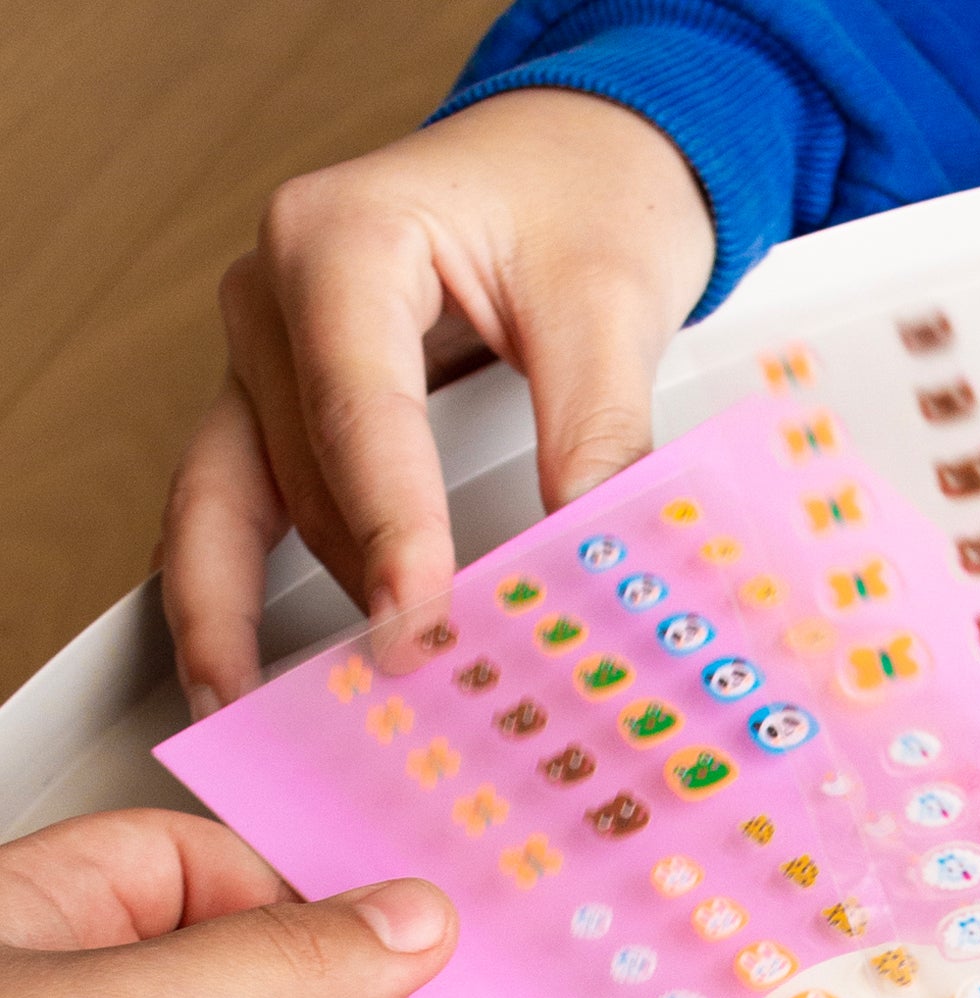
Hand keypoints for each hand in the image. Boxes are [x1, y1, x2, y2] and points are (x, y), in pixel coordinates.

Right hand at [161, 89, 711, 714]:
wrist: (579, 159)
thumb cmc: (582, 198)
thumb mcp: (610, 308)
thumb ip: (597, 436)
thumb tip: (591, 566)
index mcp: (342, 239)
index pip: (359, 411)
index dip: (392, 529)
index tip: (419, 622)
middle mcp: (275, 293)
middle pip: (303, 473)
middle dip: (357, 590)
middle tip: (411, 699)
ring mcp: (267, 352)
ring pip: (246, 504)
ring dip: (279, 612)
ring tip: (312, 723)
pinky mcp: (285, 405)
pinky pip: (236, 508)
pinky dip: (237, 592)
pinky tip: (243, 677)